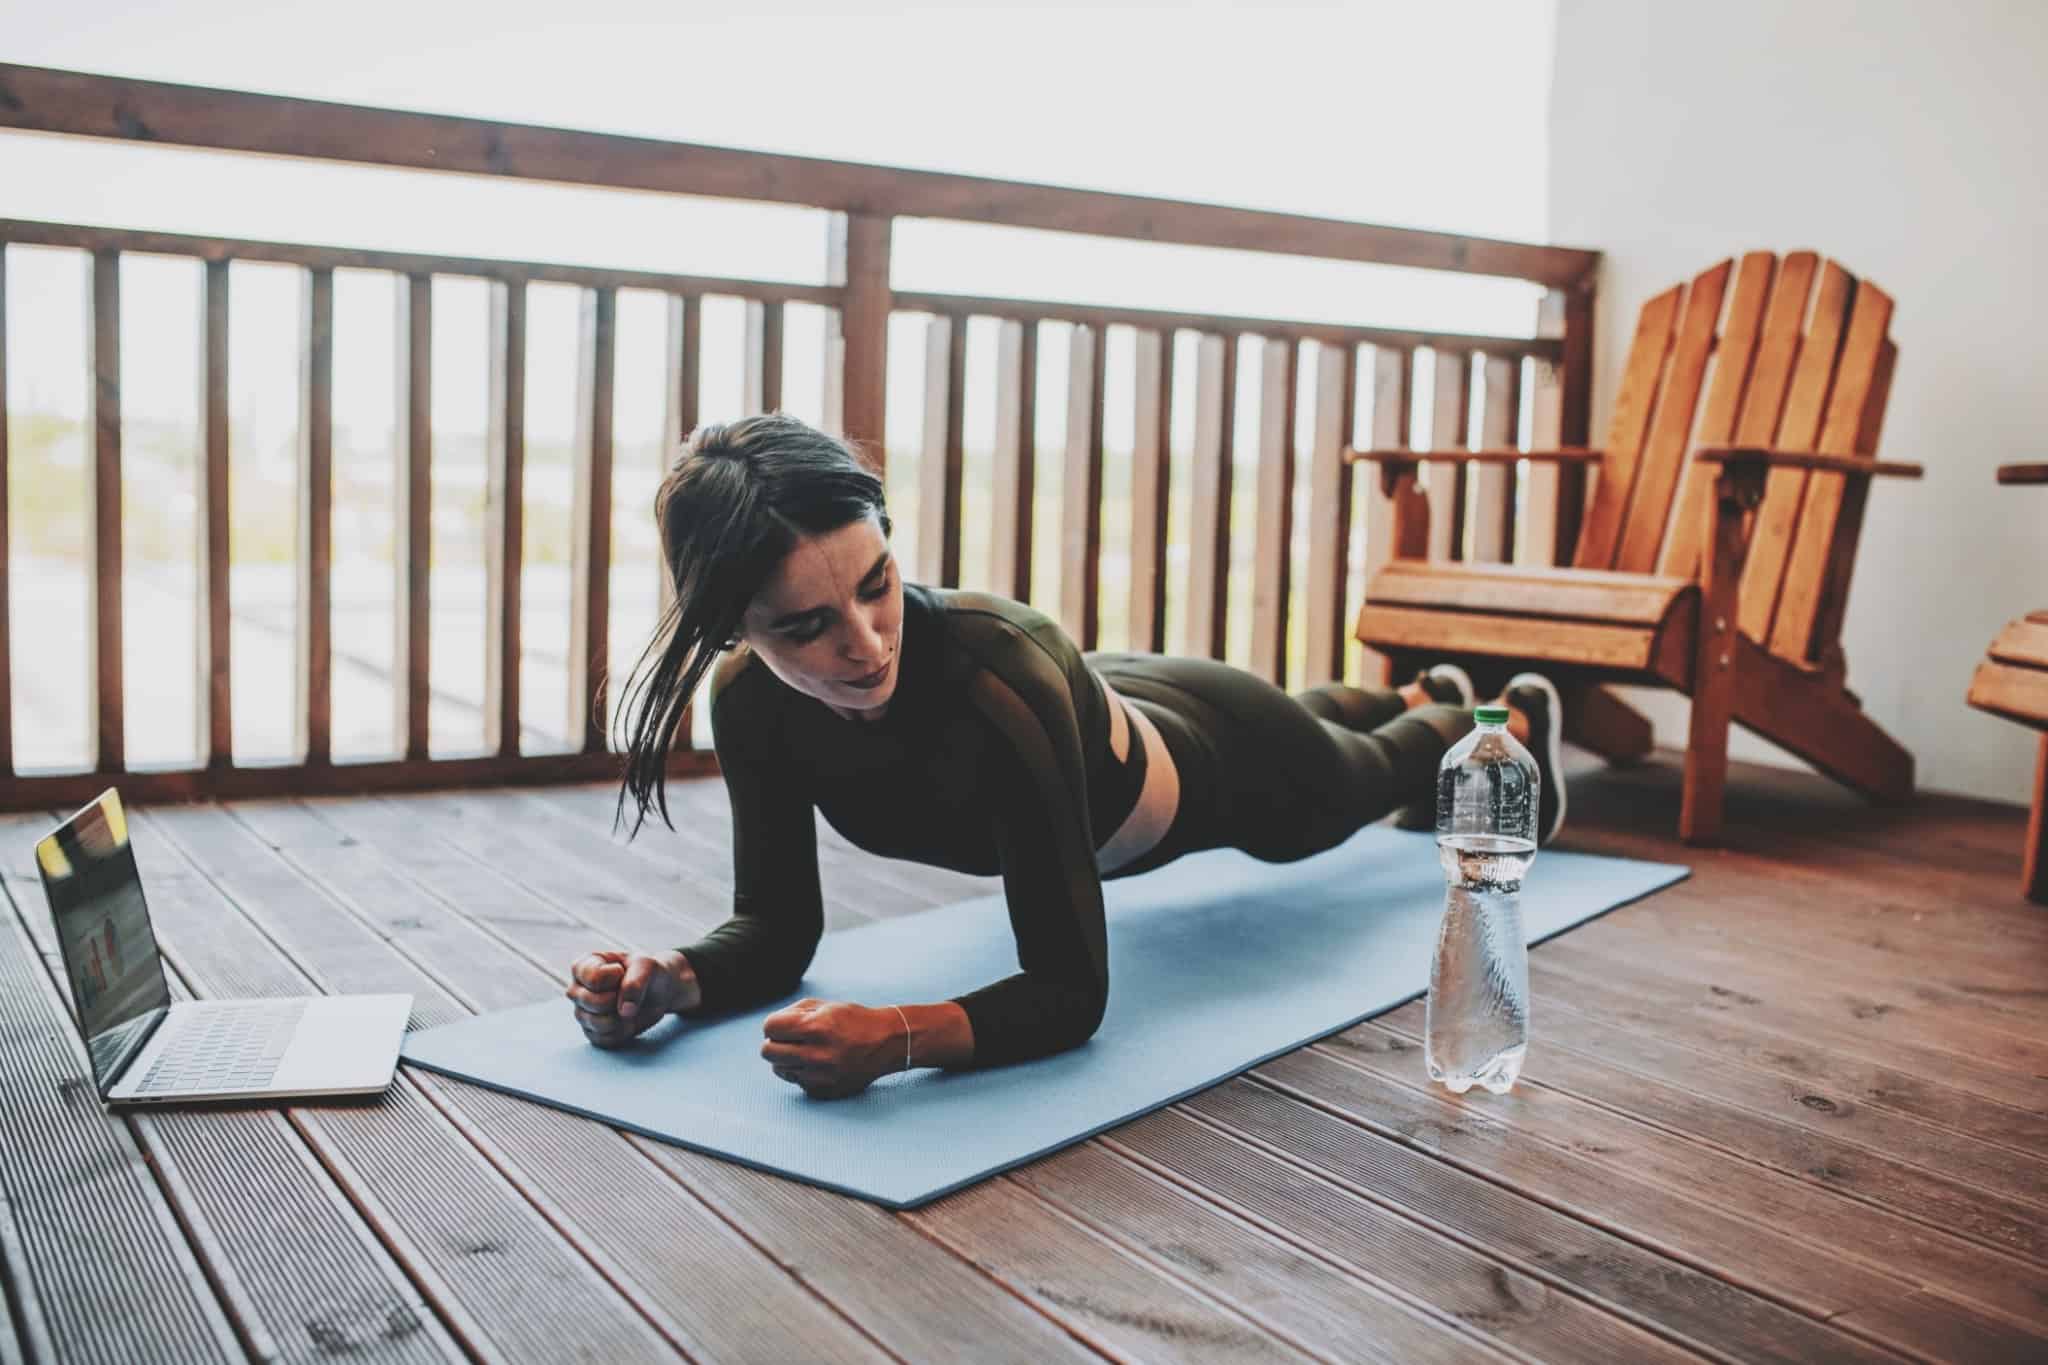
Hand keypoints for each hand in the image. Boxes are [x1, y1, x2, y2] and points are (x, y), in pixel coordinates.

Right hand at [566, 949, 694, 1047]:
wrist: (657, 991)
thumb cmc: (646, 972)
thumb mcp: (645, 966)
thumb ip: (635, 983)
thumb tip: (625, 1011)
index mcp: (582, 966)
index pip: (595, 978)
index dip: (616, 977)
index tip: (622, 971)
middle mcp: (576, 990)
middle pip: (593, 1002)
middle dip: (618, 999)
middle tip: (626, 992)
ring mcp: (581, 1013)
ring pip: (597, 1024)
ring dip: (621, 1018)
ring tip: (628, 1006)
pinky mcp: (591, 1032)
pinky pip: (604, 1040)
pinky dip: (622, 1032)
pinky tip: (627, 1021)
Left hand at [760, 998, 903, 1099]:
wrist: (886, 1044)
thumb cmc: (853, 1020)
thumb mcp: (825, 1006)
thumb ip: (793, 1013)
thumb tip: (769, 1029)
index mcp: (817, 1027)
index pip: (770, 1028)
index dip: (774, 1024)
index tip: (782, 1025)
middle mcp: (817, 1054)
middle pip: (768, 1052)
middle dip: (774, 1042)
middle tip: (789, 1039)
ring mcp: (820, 1076)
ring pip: (779, 1069)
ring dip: (786, 1059)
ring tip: (805, 1051)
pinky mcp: (823, 1091)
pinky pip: (796, 1082)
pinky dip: (801, 1072)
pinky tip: (817, 1064)